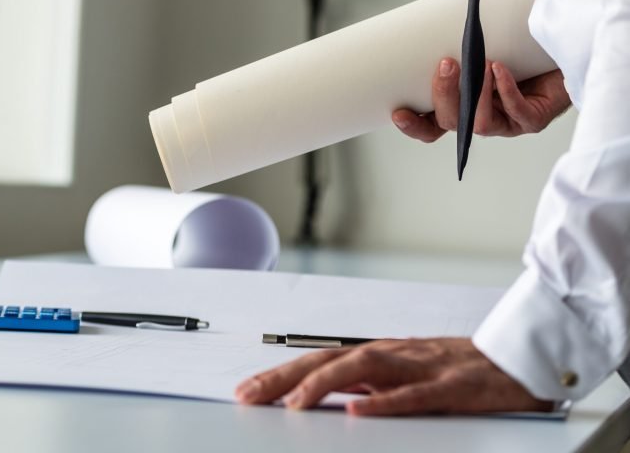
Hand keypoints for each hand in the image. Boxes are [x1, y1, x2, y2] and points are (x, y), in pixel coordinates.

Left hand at [235, 338, 551, 415]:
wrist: (517, 357)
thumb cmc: (460, 368)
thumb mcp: (408, 375)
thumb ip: (373, 384)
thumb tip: (334, 401)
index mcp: (381, 354)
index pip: (321, 360)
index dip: (282, 373)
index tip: (248, 390)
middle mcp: (393, 354)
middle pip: (330, 359)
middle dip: (285, 377)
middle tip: (249, 395)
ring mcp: (420, 366)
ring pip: (363, 368)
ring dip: (323, 383)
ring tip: (292, 403)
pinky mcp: (450, 385)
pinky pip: (412, 394)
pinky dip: (383, 402)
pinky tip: (357, 412)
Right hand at [391, 60, 570, 142]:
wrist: (565, 53)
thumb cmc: (519, 51)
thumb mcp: (481, 46)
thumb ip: (458, 45)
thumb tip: (429, 18)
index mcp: (463, 106)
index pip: (431, 125)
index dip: (414, 125)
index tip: (399, 112)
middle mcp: (482, 117)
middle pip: (450, 123)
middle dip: (443, 96)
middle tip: (446, 65)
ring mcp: (508, 122)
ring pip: (481, 124)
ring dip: (477, 95)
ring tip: (480, 63)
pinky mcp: (533, 119)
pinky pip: (518, 113)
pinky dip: (506, 91)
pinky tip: (500, 69)